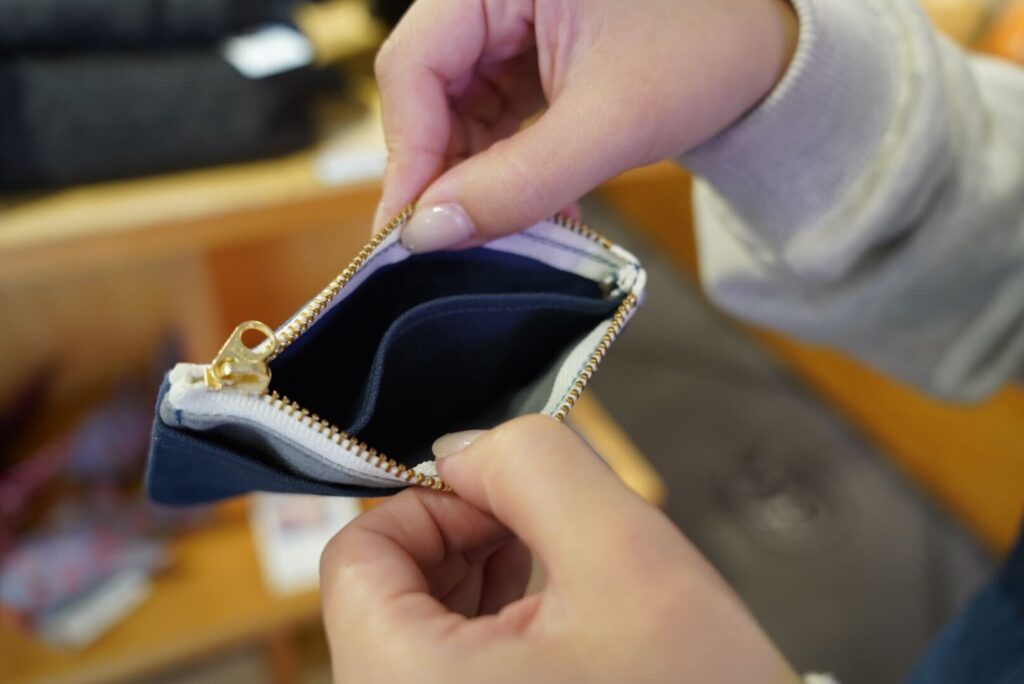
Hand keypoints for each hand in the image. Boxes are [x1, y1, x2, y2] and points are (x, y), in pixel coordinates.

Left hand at [320, 415, 799, 682]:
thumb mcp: (628, 557)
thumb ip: (535, 468)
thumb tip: (463, 449)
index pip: (356, 557)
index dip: (430, 503)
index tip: (504, 500)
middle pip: (380, 590)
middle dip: (459, 535)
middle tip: (536, 525)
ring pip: (412, 627)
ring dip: (475, 575)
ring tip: (549, 566)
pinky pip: (441, 665)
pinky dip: (484, 623)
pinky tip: (541, 609)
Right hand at [373, 0, 798, 250]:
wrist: (765, 46)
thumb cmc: (708, 50)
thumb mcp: (610, 123)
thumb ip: (517, 182)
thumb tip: (429, 233)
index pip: (414, 64)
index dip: (407, 154)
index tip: (410, 231)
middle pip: (426, 87)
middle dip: (439, 170)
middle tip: (446, 242)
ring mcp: (507, 19)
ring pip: (453, 107)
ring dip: (469, 173)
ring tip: (493, 228)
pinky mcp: (525, 51)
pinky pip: (488, 113)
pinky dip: (498, 163)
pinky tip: (520, 202)